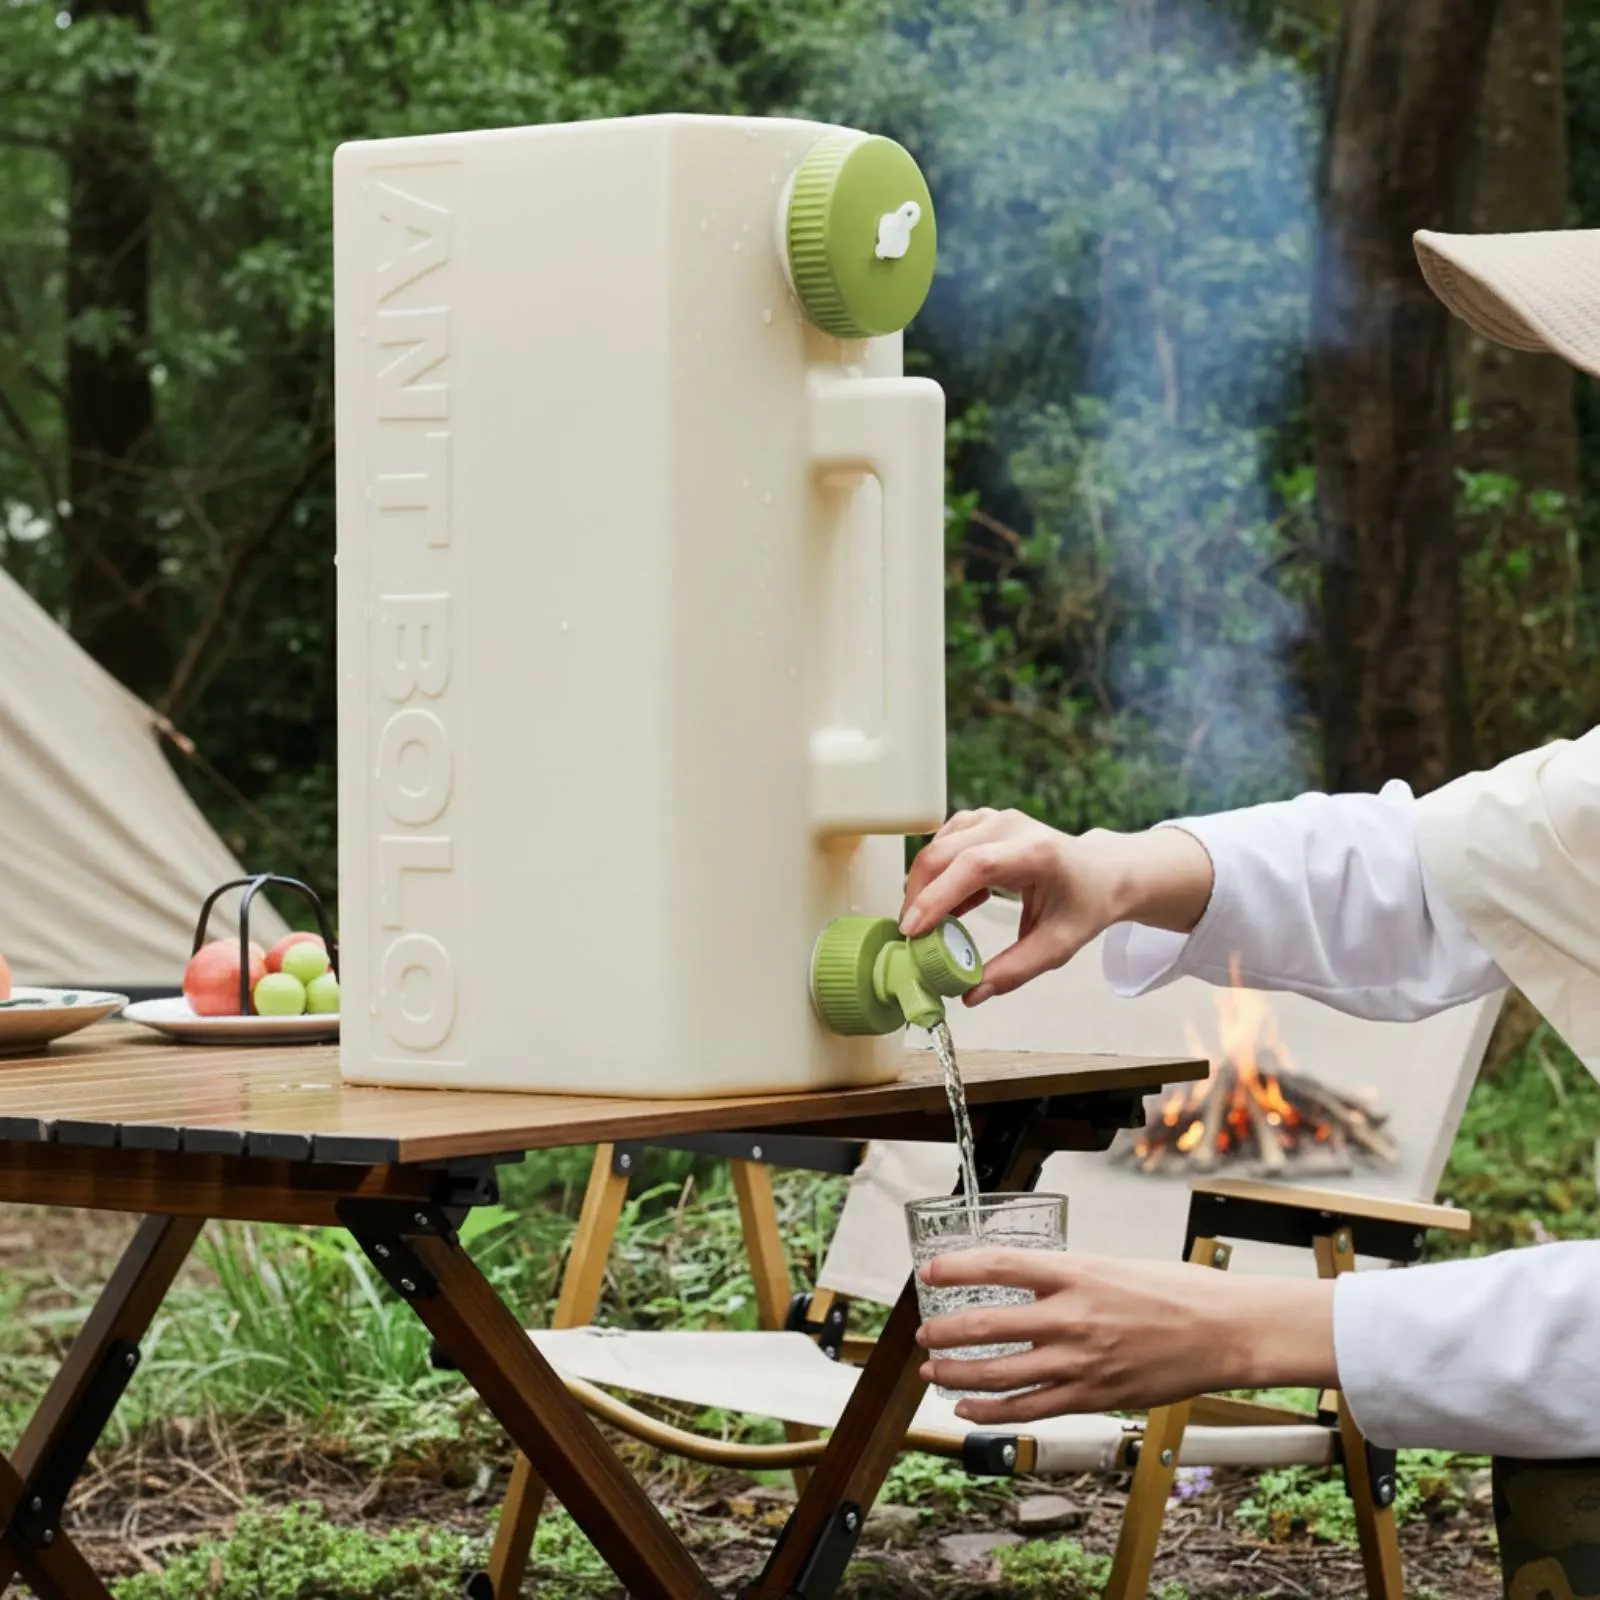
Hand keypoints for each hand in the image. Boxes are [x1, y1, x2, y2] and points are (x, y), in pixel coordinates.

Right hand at [898, 809, 1213, 1003]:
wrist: (1103, 872)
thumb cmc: (1086, 902)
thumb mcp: (1058, 945)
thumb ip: (1015, 971)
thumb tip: (971, 993)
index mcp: (1036, 852)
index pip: (974, 866)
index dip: (937, 896)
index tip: (913, 929)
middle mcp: (1010, 826)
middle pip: (944, 852)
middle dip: (919, 896)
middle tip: (913, 937)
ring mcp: (994, 819)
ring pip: (937, 846)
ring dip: (926, 885)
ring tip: (937, 925)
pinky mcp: (983, 822)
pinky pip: (944, 843)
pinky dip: (938, 874)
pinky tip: (955, 903)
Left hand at [915, 1248, 1335, 1423]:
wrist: (1225, 1331)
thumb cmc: (1177, 1291)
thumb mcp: (1113, 1266)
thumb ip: (1067, 1277)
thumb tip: (1026, 1283)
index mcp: (1078, 1273)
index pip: (1000, 1265)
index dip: (958, 1267)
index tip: (930, 1270)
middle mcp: (1073, 1317)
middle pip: (989, 1324)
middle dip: (947, 1332)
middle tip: (925, 1335)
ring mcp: (1082, 1361)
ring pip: (1002, 1374)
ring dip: (959, 1376)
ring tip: (933, 1375)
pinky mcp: (1094, 1395)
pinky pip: (1031, 1408)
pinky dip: (994, 1412)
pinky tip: (970, 1410)